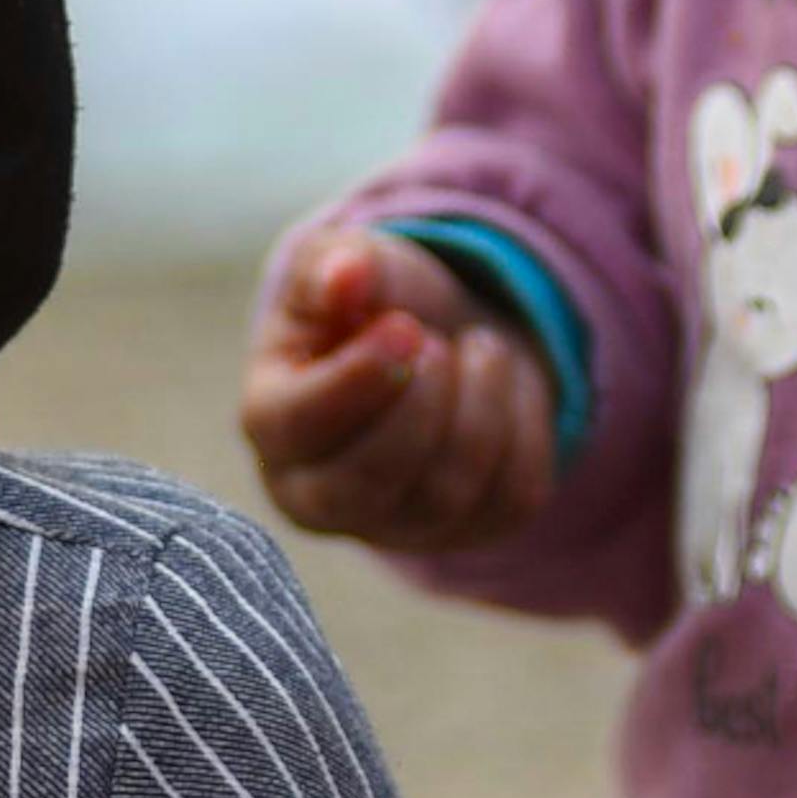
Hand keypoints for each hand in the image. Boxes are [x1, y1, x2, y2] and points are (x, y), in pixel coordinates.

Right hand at [240, 219, 562, 559]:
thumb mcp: (346, 267)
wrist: (444, 337)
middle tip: (440, 343)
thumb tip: (345, 275)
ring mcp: (396, 526)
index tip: (404, 327)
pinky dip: (524, 426)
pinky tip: (504, 384)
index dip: (355, 380)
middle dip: (421, 406)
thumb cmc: (375, 303)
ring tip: (481, 345)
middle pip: (364, 484)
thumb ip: (333, 266)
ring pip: (446, 493)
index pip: (294, 427)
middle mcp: (319, 495)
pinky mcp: (468, 531)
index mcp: (273, 425)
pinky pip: (510, 496)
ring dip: (481, 403)